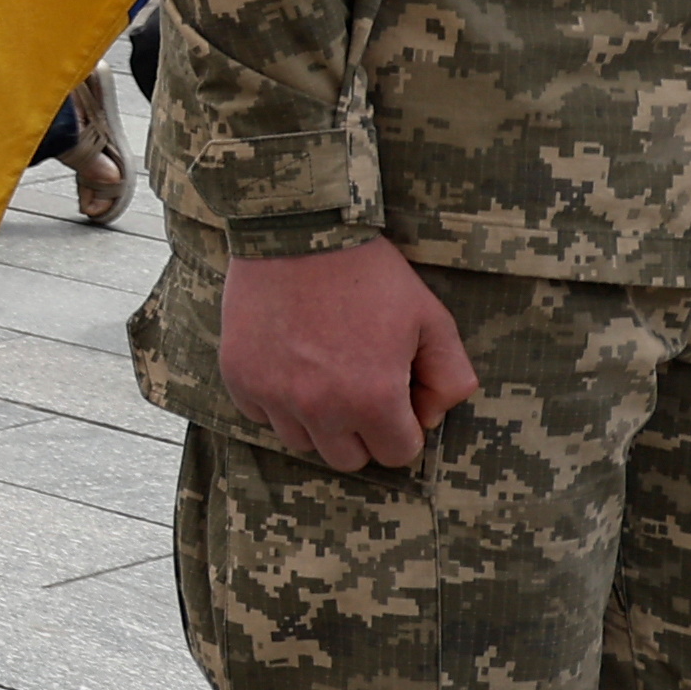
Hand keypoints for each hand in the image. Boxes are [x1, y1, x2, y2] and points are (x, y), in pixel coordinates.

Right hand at [216, 237, 478, 471]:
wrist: (298, 231)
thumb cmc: (370, 274)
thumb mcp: (433, 319)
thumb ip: (451, 379)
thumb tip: (429, 417)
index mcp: (373, 398)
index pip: (397, 453)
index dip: (404, 427)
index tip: (397, 396)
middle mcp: (320, 408)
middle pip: (347, 458)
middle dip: (362, 431)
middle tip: (361, 385)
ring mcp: (273, 394)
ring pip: (302, 441)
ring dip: (317, 418)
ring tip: (323, 371)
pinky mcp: (239, 377)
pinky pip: (261, 414)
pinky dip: (277, 399)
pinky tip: (290, 361)